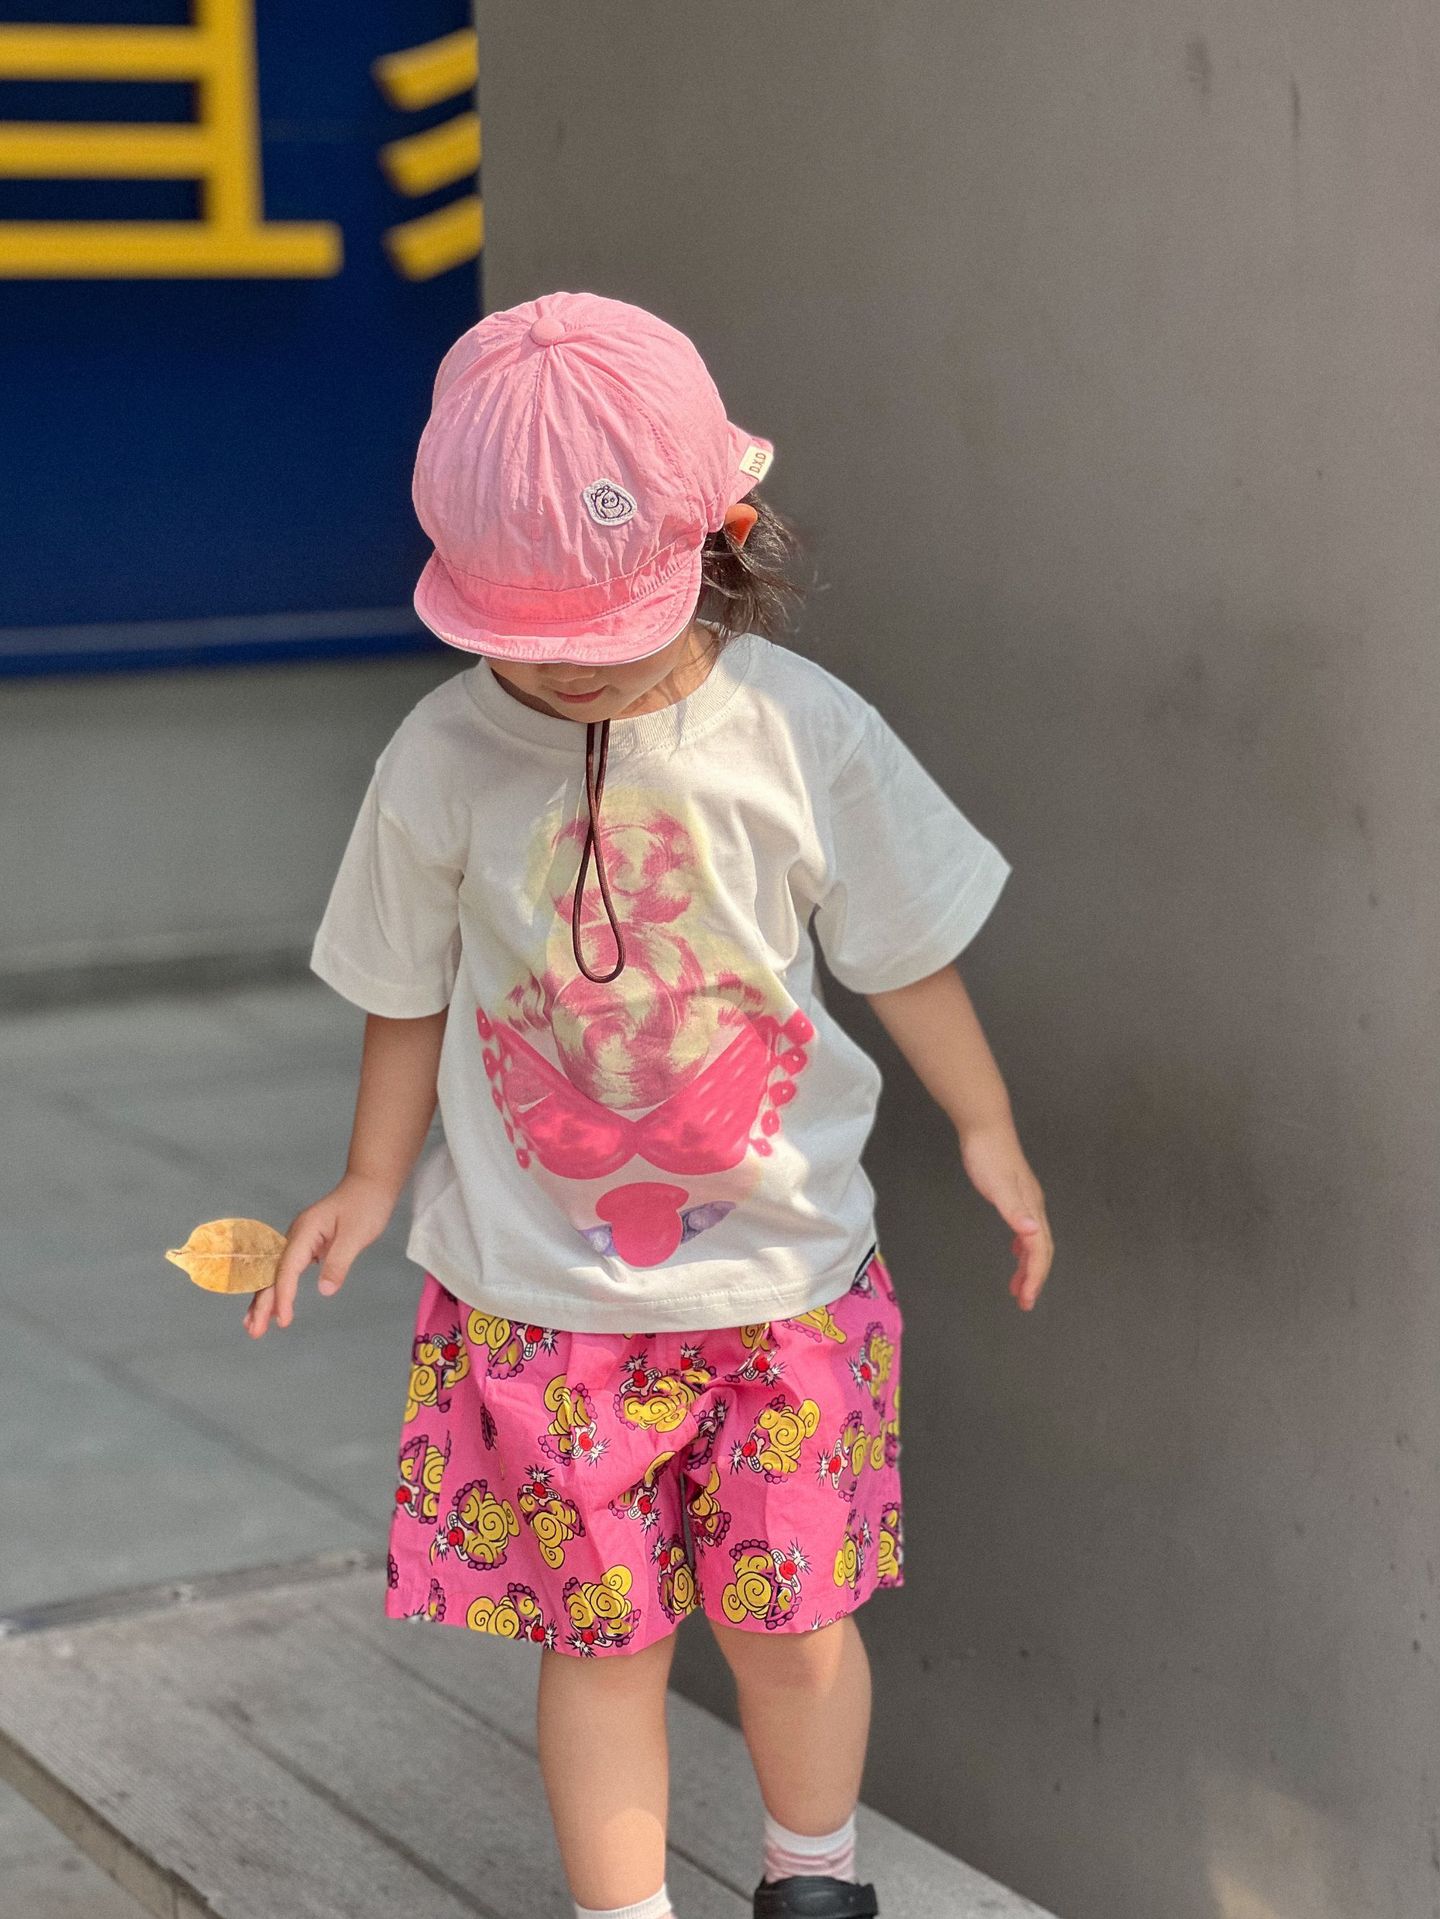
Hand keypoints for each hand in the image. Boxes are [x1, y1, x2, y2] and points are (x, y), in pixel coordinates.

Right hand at [243, 1172, 396, 1336]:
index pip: (287, 1269)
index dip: (284, 1296)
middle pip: (273, 1273)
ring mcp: (299, 1239)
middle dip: (263, 1303)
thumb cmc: (365, 1205)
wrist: (369, 1184)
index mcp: (305, 1231)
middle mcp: (295, 1235)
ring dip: (264, 1299)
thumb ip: (339, 1262)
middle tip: (255, 1332)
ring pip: (276, 1272)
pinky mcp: (306, 1244)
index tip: (283, 1320)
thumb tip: (324, 1290)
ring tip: (253, 1326)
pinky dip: (278, 1288)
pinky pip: (286, 1269)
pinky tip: (273, 1304)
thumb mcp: (357, 1234)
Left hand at [957, 1121, 1052, 1311]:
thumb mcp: (999, 1186)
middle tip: (1024, 1302)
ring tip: (1018, 1287)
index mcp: (1032, 1209)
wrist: (984, 1127)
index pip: (1040, 1250)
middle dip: (1035, 1278)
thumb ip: (1014, 1209)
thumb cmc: (989, 1156)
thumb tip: (1032, 1232)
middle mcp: (1034, 1207)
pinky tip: (1014, 1252)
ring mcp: (1026, 1201)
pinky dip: (1022, 1248)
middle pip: (1041, 1250)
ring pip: (1033, 1242)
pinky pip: (1025, 1230)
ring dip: (1028, 1266)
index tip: (1026, 1298)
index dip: (1036, 1276)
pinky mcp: (1015, 1195)